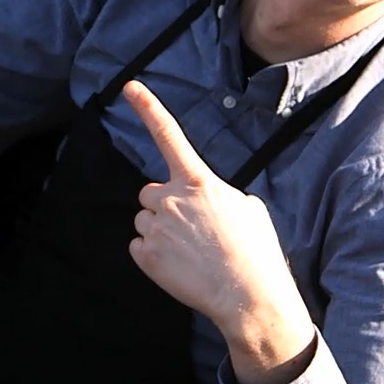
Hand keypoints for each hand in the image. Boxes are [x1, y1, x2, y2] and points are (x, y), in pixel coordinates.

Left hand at [123, 80, 316, 383]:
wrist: (248, 297)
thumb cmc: (255, 252)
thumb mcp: (247, 208)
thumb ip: (217, 194)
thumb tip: (205, 199)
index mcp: (199, 181)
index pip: (169, 135)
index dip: (147, 107)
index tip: (128, 86)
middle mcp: (172, 198)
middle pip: (150, 192)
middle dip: (164, 206)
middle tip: (193, 230)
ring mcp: (156, 227)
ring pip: (144, 220)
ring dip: (160, 231)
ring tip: (191, 251)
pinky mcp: (146, 255)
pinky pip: (140, 246)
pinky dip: (154, 256)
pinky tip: (180, 267)